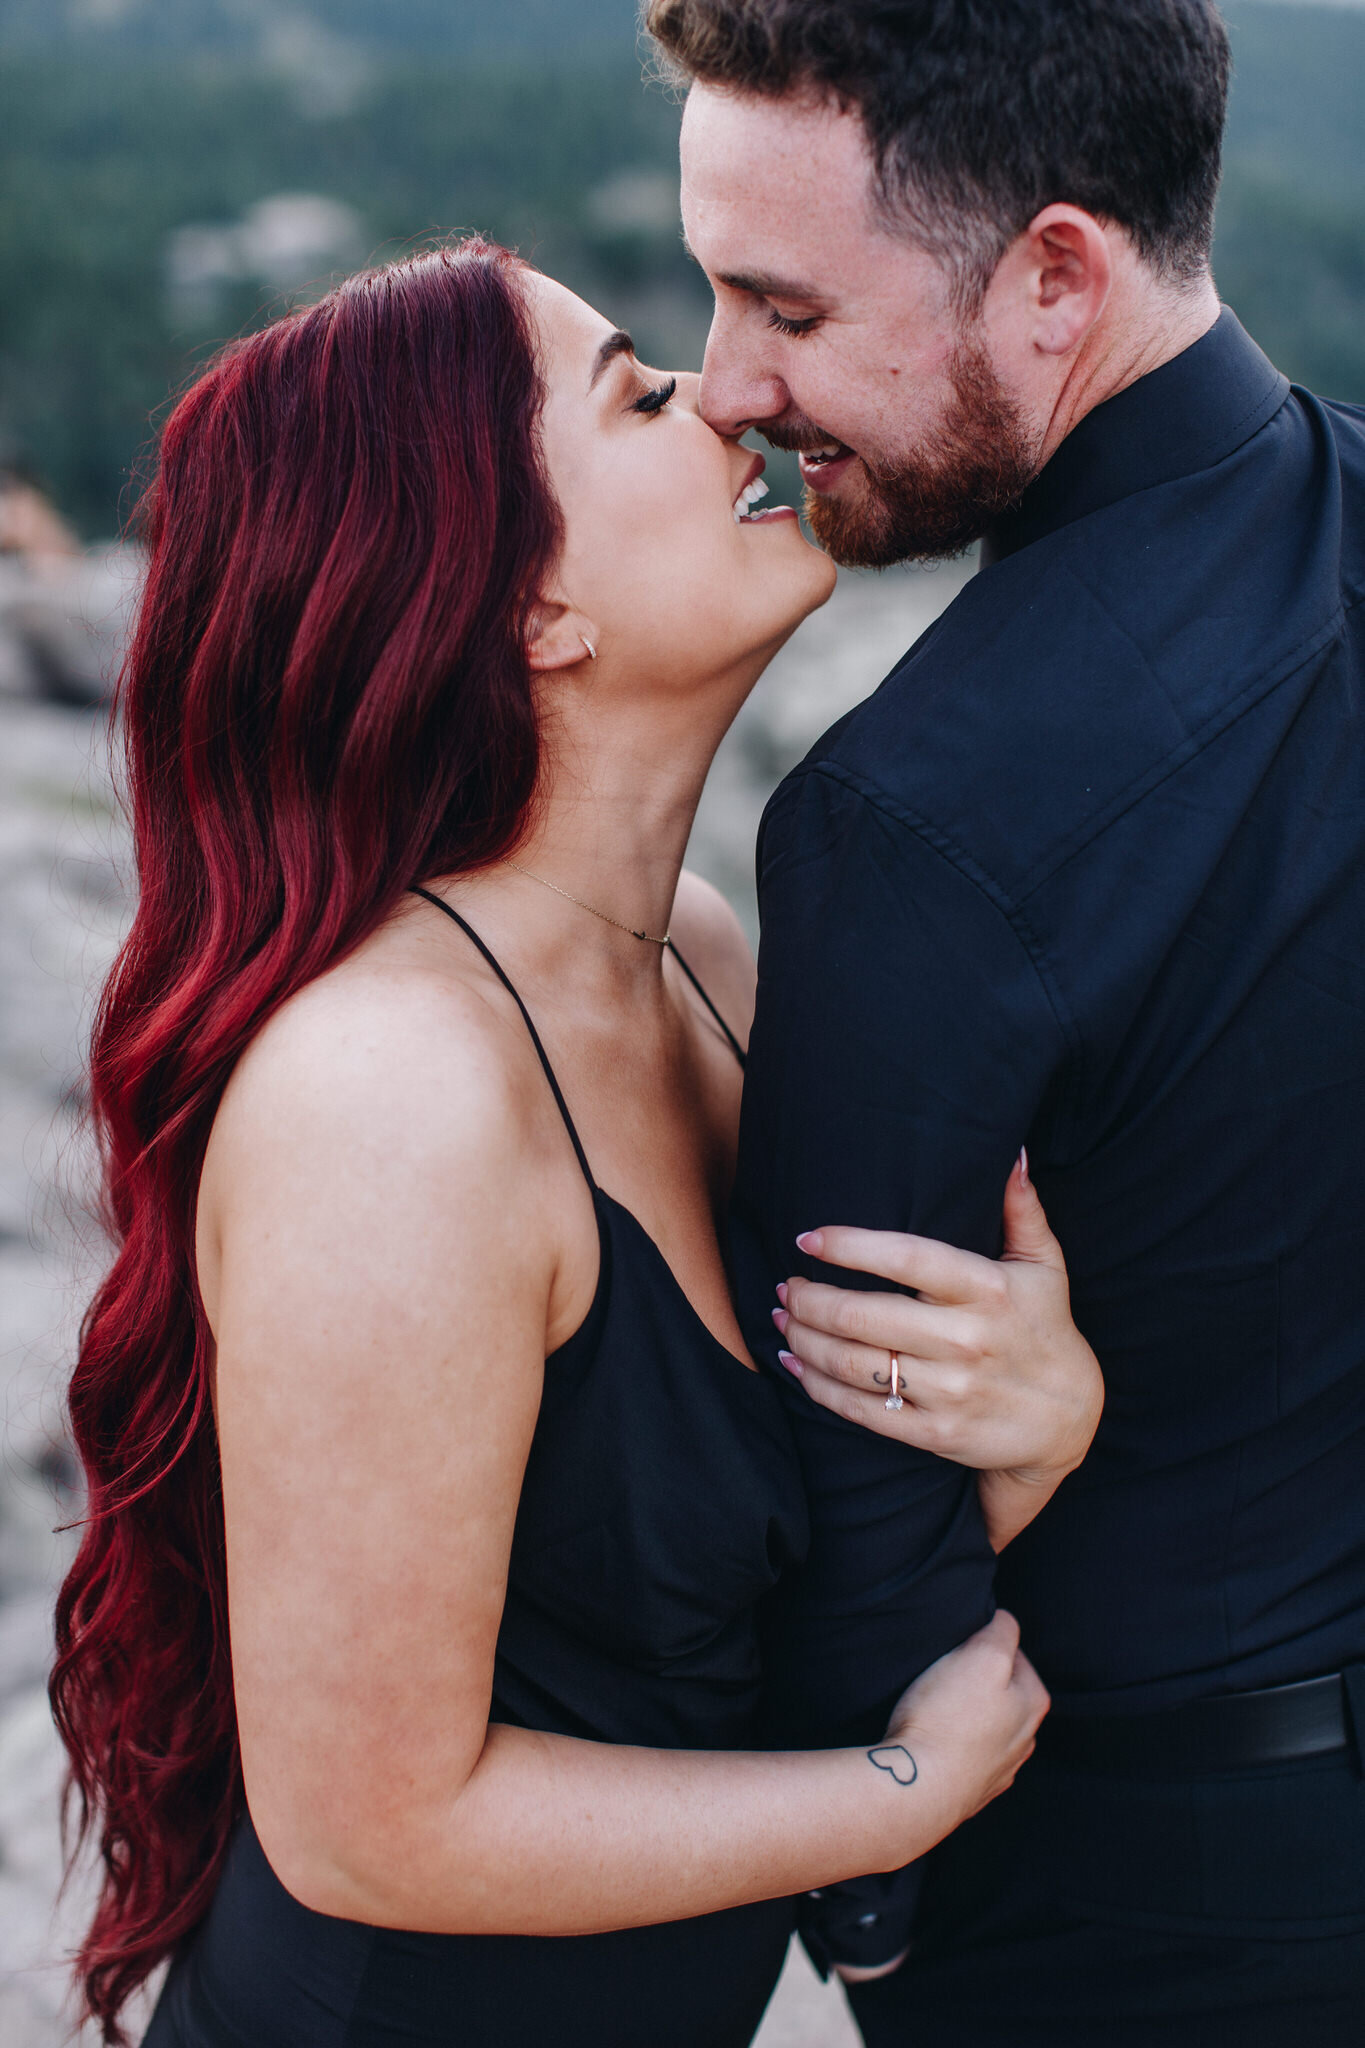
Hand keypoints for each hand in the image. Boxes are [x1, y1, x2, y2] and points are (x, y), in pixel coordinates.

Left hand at [773, 1155, 1102, 1532]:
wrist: (1070, 1420)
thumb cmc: (1046, 1328)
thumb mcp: (1045, 1266)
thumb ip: (1022, 1209)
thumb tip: (1010, 1153)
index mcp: (987, 1290)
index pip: (906, 1257)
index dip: (850, 1246)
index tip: (809, 1238)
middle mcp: (966, 1340)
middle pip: (863, 1316)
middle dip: (810, 1298)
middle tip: (788, 1284)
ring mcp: (950, 1391)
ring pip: (853, 1363)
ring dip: (804, 1339)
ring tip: (784, 1318)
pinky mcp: (936, 1433)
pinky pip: (861, 1409)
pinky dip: (817, 1386)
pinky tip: (795, 1363)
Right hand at [881, 1609, 1048, 1830]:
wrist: (917, 1787)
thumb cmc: (949, 1718)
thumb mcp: (983, 1655)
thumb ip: (1002, 1631)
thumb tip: (1005, 1622)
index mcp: (1034, 1703)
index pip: (1014, 1653)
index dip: (984, 1644)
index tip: (959, 1651)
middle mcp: (1024, 1739)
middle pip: (1000, 1690)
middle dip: (975, 1680)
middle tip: (943, 1676)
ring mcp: (999, 1770)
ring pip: (984, 1724)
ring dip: (964, 1714)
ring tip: (932, 1709)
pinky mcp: (971, 1791)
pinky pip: (965, 1754)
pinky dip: (952, 1744)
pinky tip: (933, 1740)